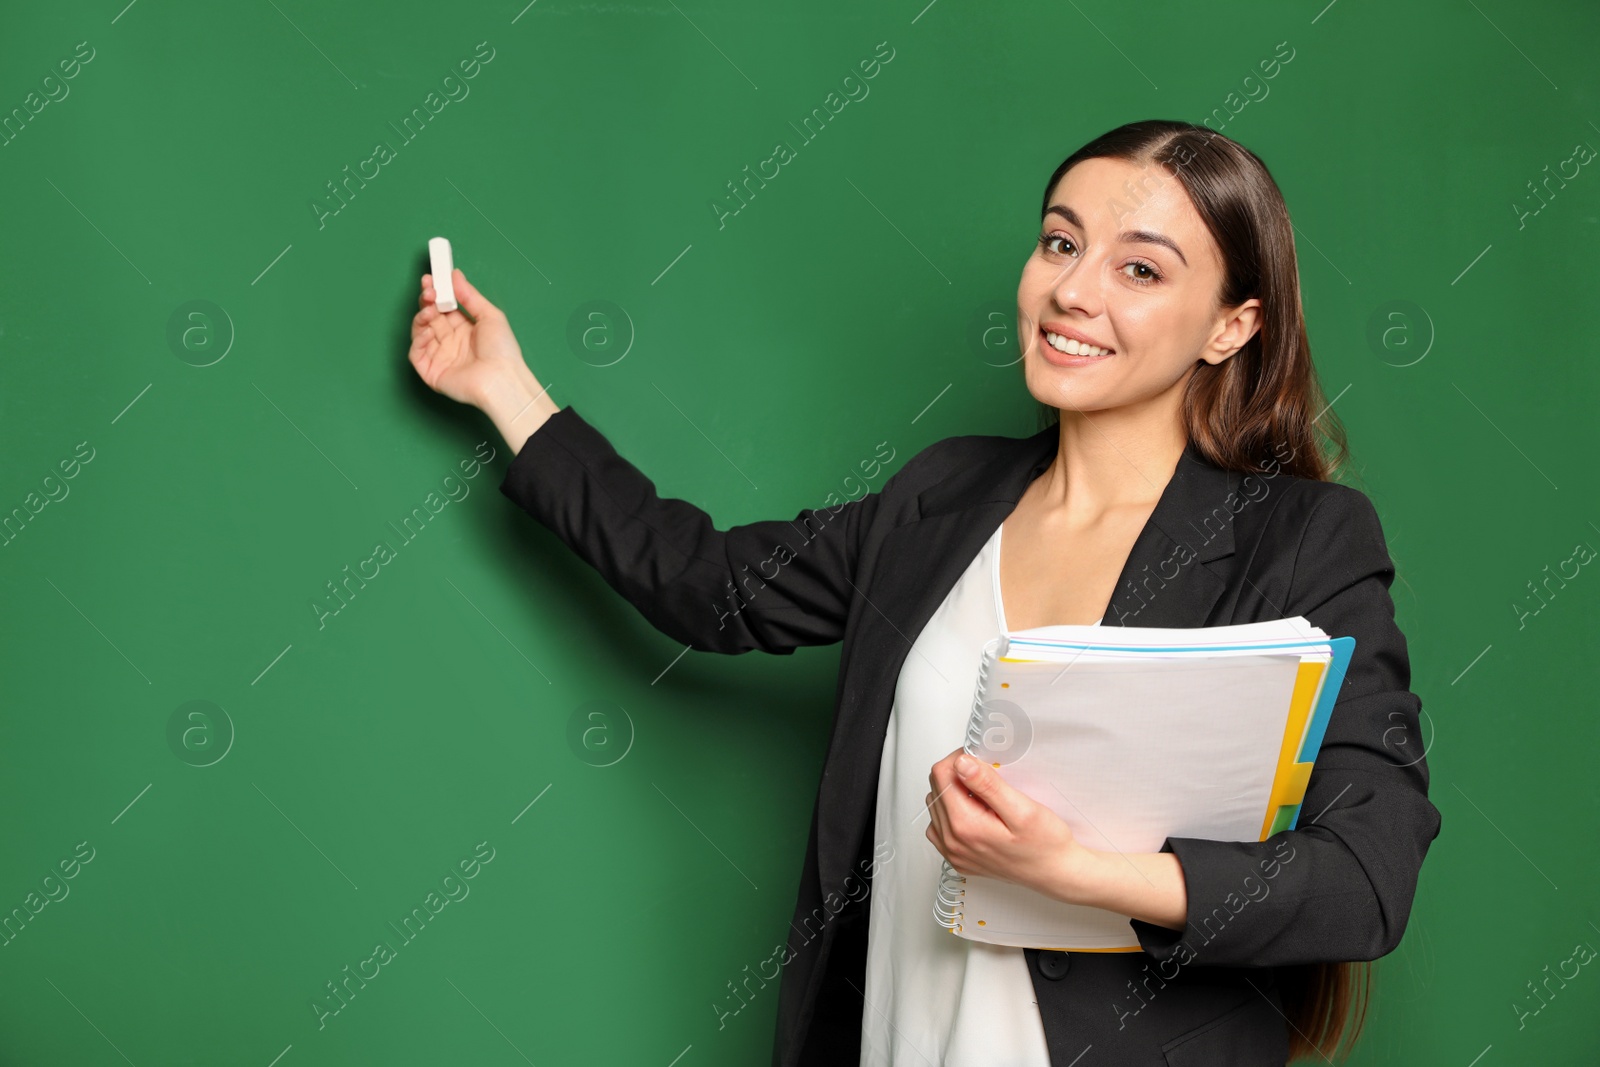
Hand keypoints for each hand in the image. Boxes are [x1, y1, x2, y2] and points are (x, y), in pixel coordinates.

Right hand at [409, 269, 528, 406]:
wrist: (502, 379)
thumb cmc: (502, 350)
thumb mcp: (489, 315)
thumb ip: (470, 295)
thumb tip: (455, 274)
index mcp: (464, 329)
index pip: (443, 308)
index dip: (436, 293)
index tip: (431, 279)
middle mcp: (450, 342)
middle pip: (430, 317)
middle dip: (426, 301)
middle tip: (428, 290)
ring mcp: (440, 356)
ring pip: (420, 332)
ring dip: (421, 317)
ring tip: (429, 309)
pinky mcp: (431, 372)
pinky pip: (417, 353)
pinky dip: (418, 340)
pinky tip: (427, 331)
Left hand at [924, 748, 1089, 897]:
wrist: (1055, 872)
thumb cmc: (1046, 845)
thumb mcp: (1022, 809)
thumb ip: (988, 785)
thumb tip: (962, 765)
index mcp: (966, 826)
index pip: (941, 775)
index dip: (958, 759)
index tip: (978, 759)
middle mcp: (954, 842)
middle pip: (936, 789)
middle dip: (956, 774)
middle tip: (985, 775)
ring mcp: (954, 853)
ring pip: (935, 807)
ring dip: (953, 793)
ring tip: (982, 796)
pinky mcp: (958, 858)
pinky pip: (940, 828)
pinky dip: (952, 814)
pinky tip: (974, 813)